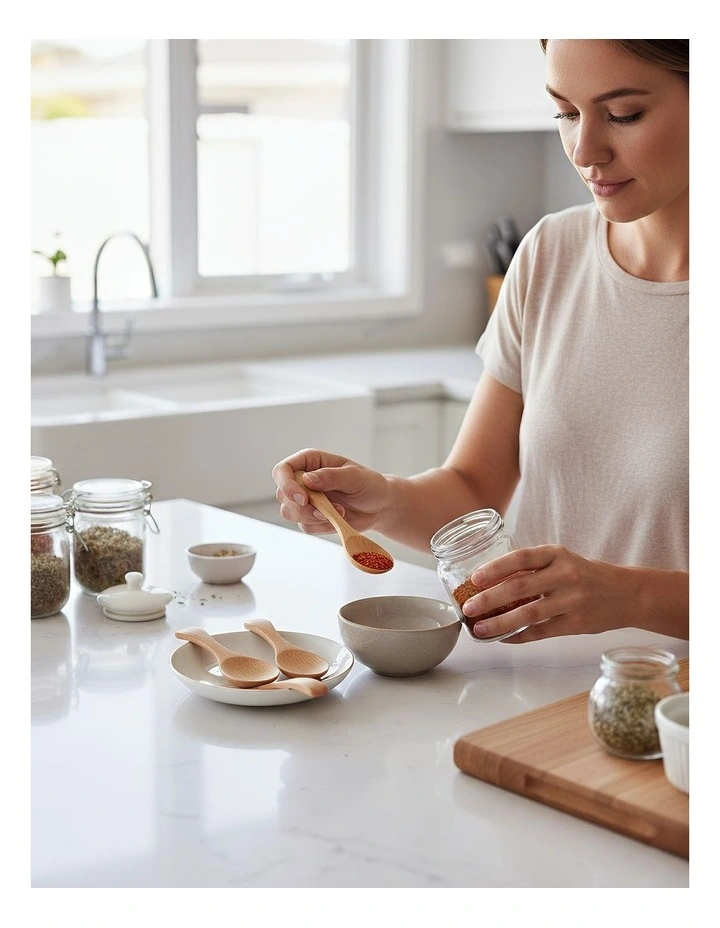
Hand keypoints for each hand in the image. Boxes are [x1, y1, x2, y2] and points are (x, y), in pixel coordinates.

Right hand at [272, 449, 390, 534]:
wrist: (380, 506)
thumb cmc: (370, 485)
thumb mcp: (355, 476)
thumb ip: (331, 476)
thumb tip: (307, 479)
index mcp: (310, 462)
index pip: (283, 470)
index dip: (286, 484)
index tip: (303, 498)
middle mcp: (303, 480)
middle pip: (283, 494)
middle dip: (302, 506)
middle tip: (325, 510)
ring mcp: (306, 500)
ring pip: (289, 512)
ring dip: (313, 517)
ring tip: (339, 512)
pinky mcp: (311, 518)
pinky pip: (305, 526)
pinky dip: (321, 526)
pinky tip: (338, 519)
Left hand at [461, 544, 633, 642]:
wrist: (626, 594)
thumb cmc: (585, 575)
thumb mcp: (562, 561)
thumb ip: (533, 569)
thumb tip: (491, 582)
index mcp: (557, 555)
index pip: (521, 558)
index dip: (495, 568)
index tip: (474, 578)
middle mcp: (565, 575)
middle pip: (520, 588)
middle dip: (489, 599)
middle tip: (468, 608)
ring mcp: (572, 601)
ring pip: (528, 614)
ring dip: (499, 623)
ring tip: (479, 629)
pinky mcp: (576, 624)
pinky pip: (540, 633)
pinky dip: (518, 636)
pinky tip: (502, 638)